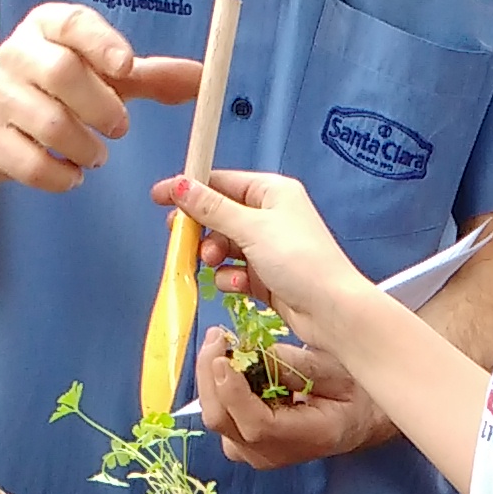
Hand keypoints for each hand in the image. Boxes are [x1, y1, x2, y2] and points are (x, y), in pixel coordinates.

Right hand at [0, 8, 203, 196]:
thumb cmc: (56, 91)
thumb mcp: (102, 76)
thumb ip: (151, 76)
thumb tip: (206, 77)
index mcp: (47, 27)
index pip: (72, 23)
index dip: (100, 43)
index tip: (127, 66)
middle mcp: (15, 54)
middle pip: (61, 73)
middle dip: (100, 106)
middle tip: (119, 128)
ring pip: (48, 123)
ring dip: (85, 147)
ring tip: (97, 155)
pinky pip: (30, 163)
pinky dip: (60, 176)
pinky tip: (71, 174)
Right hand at [164, 162, 370, 350]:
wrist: (331, 311)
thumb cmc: (301, 261)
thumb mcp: (250, 227)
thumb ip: (211, 208)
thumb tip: (180, 185)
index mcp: (272, 192)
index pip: (222, 182)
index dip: (190, 189)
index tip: (161, 197)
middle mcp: (271, 216)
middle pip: (220, 215)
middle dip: (202, 229)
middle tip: (182, 237)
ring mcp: (269, 247)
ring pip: (225, 245)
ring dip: (215, 256)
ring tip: (214, 263)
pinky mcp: (268, 276)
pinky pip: (236, 271)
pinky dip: (231, 278)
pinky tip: (237, 285)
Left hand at [191, 323, 393, 464]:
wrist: (355, 422)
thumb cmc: (353, 395)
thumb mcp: (336, 372)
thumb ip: (298, 365)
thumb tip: (256, 353)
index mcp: (304, 438)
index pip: (256, 424)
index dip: (234, 391)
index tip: (223, 356)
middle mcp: (271, 454)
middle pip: (223, 420)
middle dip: (211, 374)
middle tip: (217, 335)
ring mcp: (253, 452)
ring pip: (216, 417)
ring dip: (211, 377)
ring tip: (222, 342)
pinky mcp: (242, 444)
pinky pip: (221, 415)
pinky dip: (218, 386)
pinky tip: (230, 363)